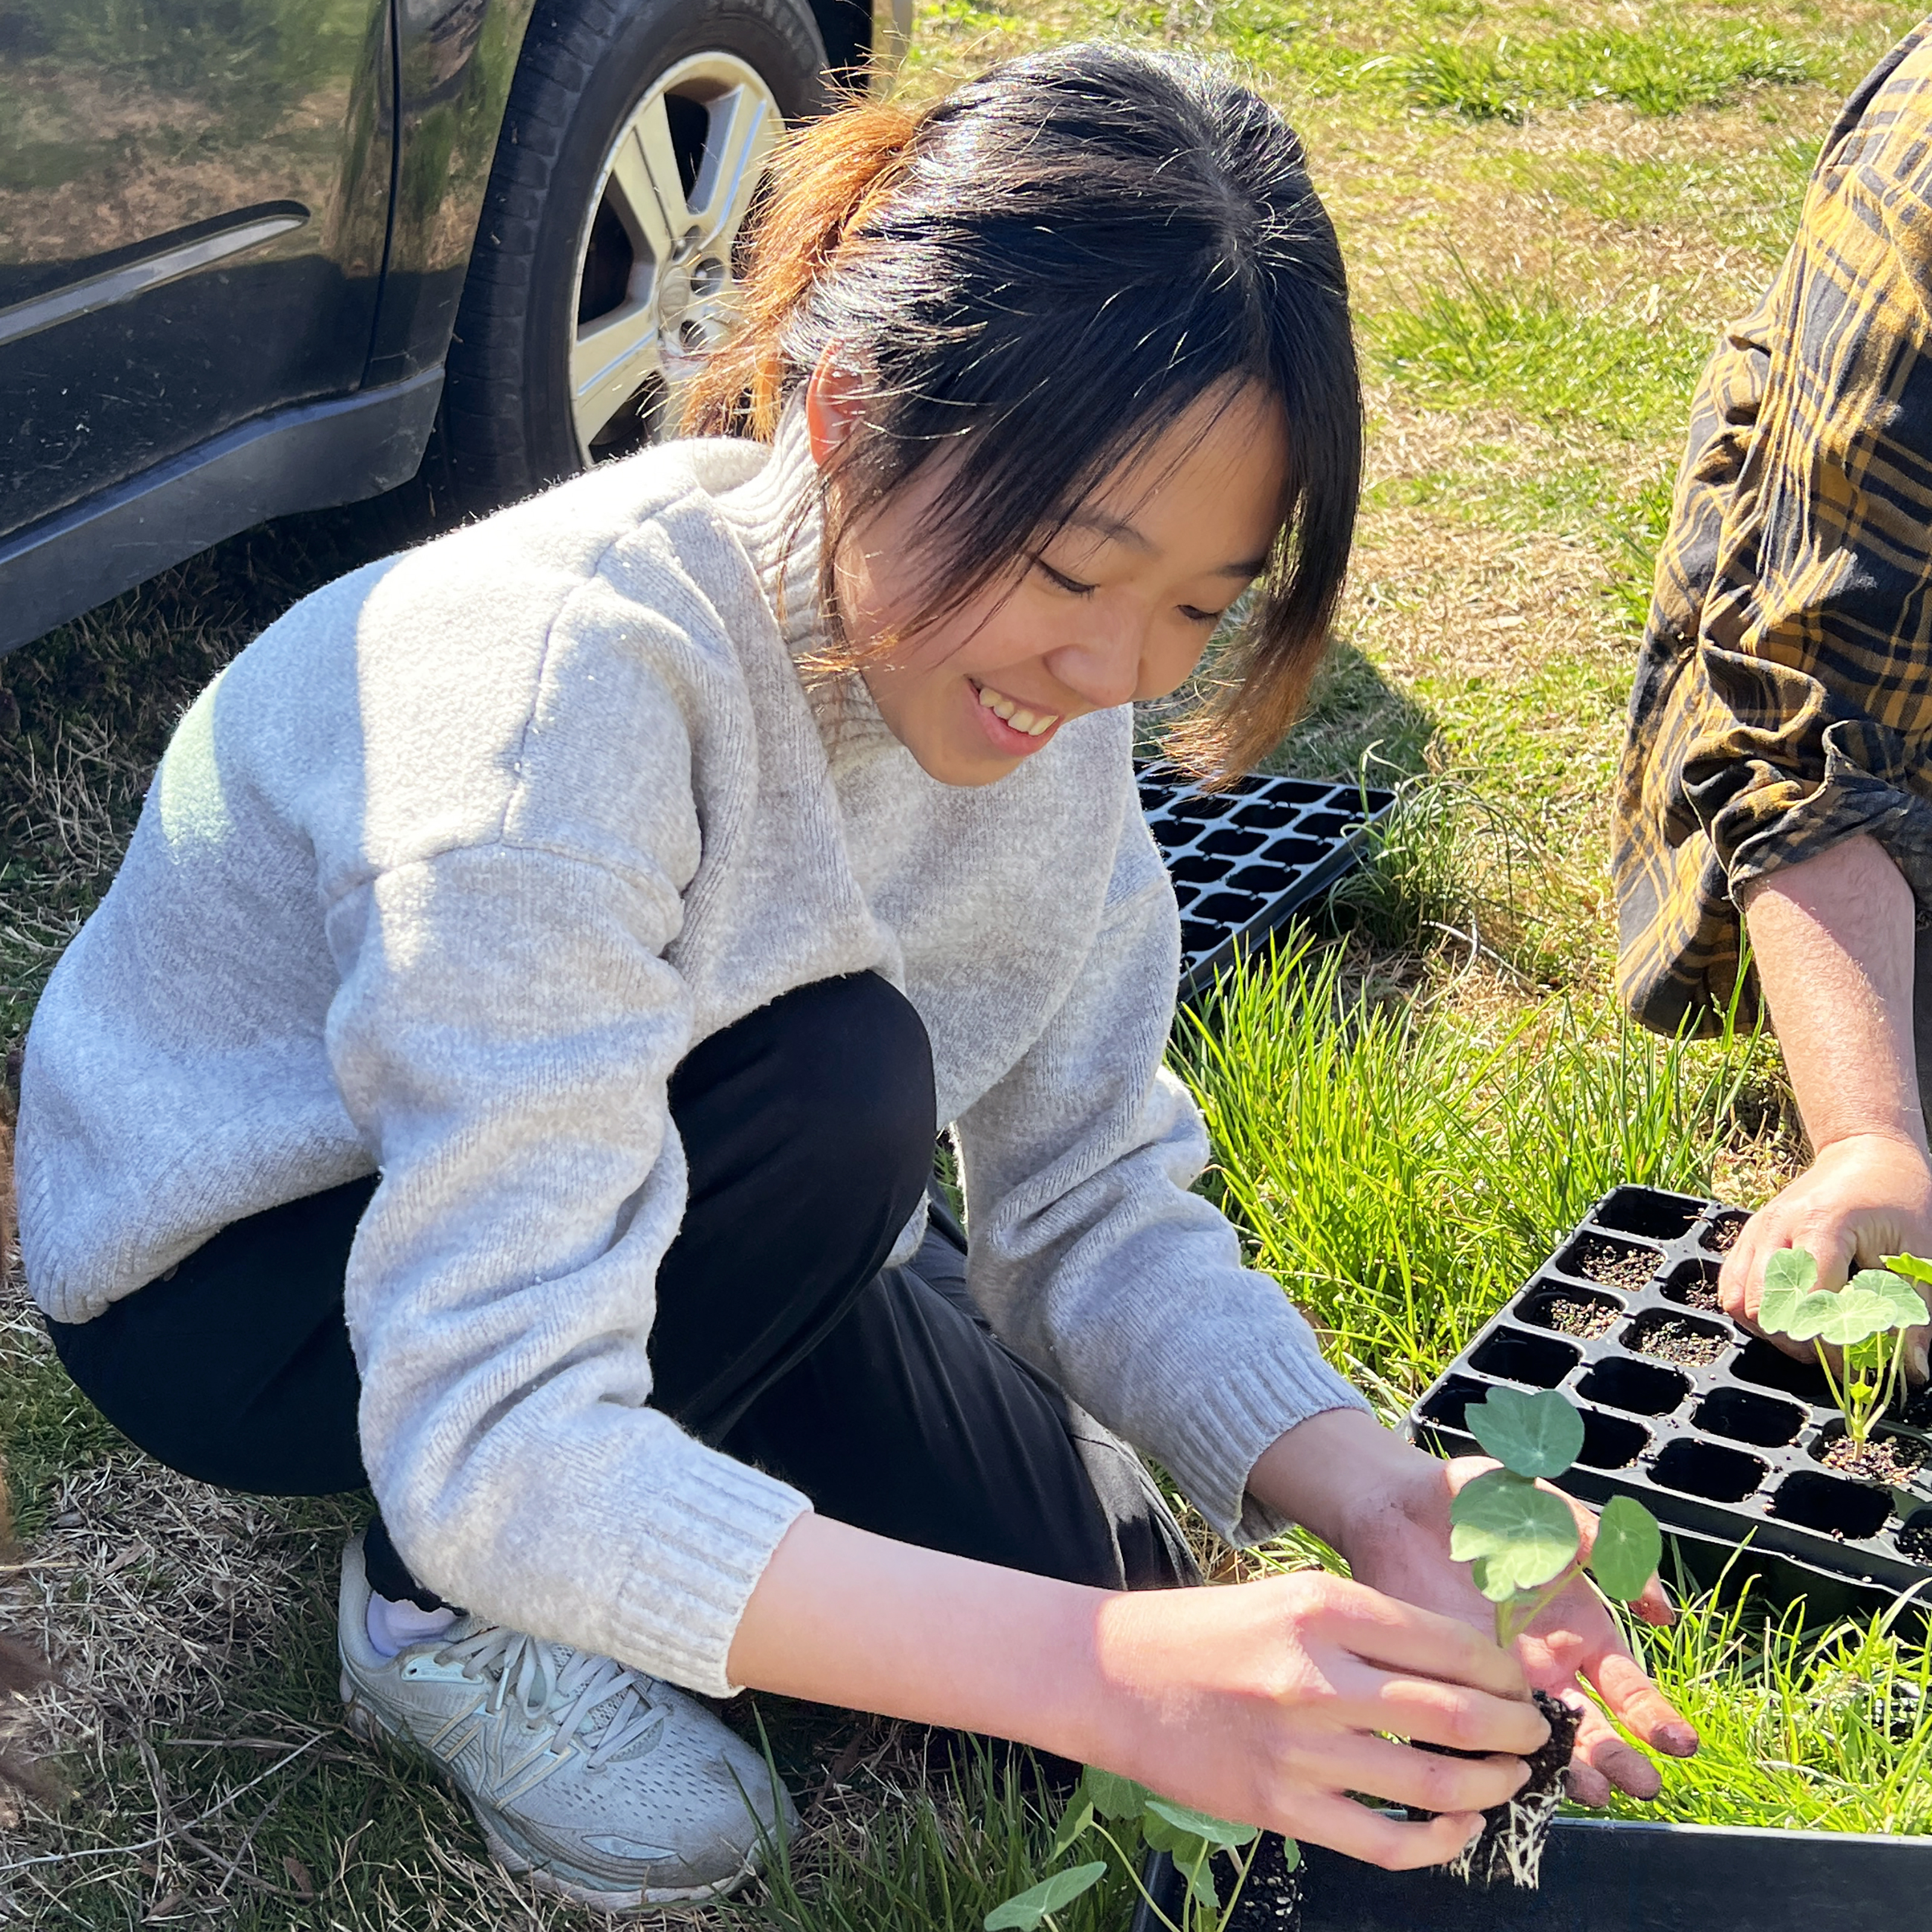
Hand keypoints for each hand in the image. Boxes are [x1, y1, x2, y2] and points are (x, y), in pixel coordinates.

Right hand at [1087, 1567, 1546, 1869]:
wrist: (1112, 1675)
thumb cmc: (1208, 1631)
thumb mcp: (1289, 1599)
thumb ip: (1369, 1628)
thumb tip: (1463, 1667)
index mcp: (1321, 1607)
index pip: (1449, 1643)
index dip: (1506, 1671)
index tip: (1524, 1682)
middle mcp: (1316, 1675)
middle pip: (1457, 1713)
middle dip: (1519, 1729)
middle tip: (1539, 1732)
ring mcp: (1299, 1749)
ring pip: (1434, 1782)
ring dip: (1493, 1784)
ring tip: (1512, 1777)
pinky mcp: (1281, 1807)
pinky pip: (1386, 1839)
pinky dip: (1440, 1840)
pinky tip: (1459, 1826)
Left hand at [1331, 1446, 1696, 1806]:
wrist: (1397, 1502)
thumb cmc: (1482, 1501)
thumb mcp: (1553, 1513)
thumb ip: (1604, 1549)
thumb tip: (1661, 1611)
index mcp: (1579, 1632)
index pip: (1628, 1688)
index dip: (1655, 1717)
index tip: (1677, 1743)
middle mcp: (1545, 1668)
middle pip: (1593, 1729)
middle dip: (1620, 1758)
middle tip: (1642, 1785)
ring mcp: (1496, 1682)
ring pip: (1539, 1742)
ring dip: (1567, 1770)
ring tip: (1592, 1791)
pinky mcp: (1449, 1684)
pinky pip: (1473, 1732)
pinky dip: (1491, 1756)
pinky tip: (1510, 1775)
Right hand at [1721, 1133, 1931, 1378]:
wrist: (1864, 1152)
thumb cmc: (1898, 1196)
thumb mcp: (1919, 1252)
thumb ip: (1913, 1313)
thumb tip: (1911, 1372)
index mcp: (1821, 1223)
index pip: (1810, 1302)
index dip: (1834, 1341)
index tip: (1863, 1359)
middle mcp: (1777, 1226)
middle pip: (1766, 1308)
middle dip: (1801, 1341)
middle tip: (1838, 1351)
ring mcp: (1756, 1231)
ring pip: (1740, 1303)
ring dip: (1774, 1330)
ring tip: (1812, 1334)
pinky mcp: (1747, 1237)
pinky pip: (1731, 1288)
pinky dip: (1755, 1312)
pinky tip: (1791, 1314)